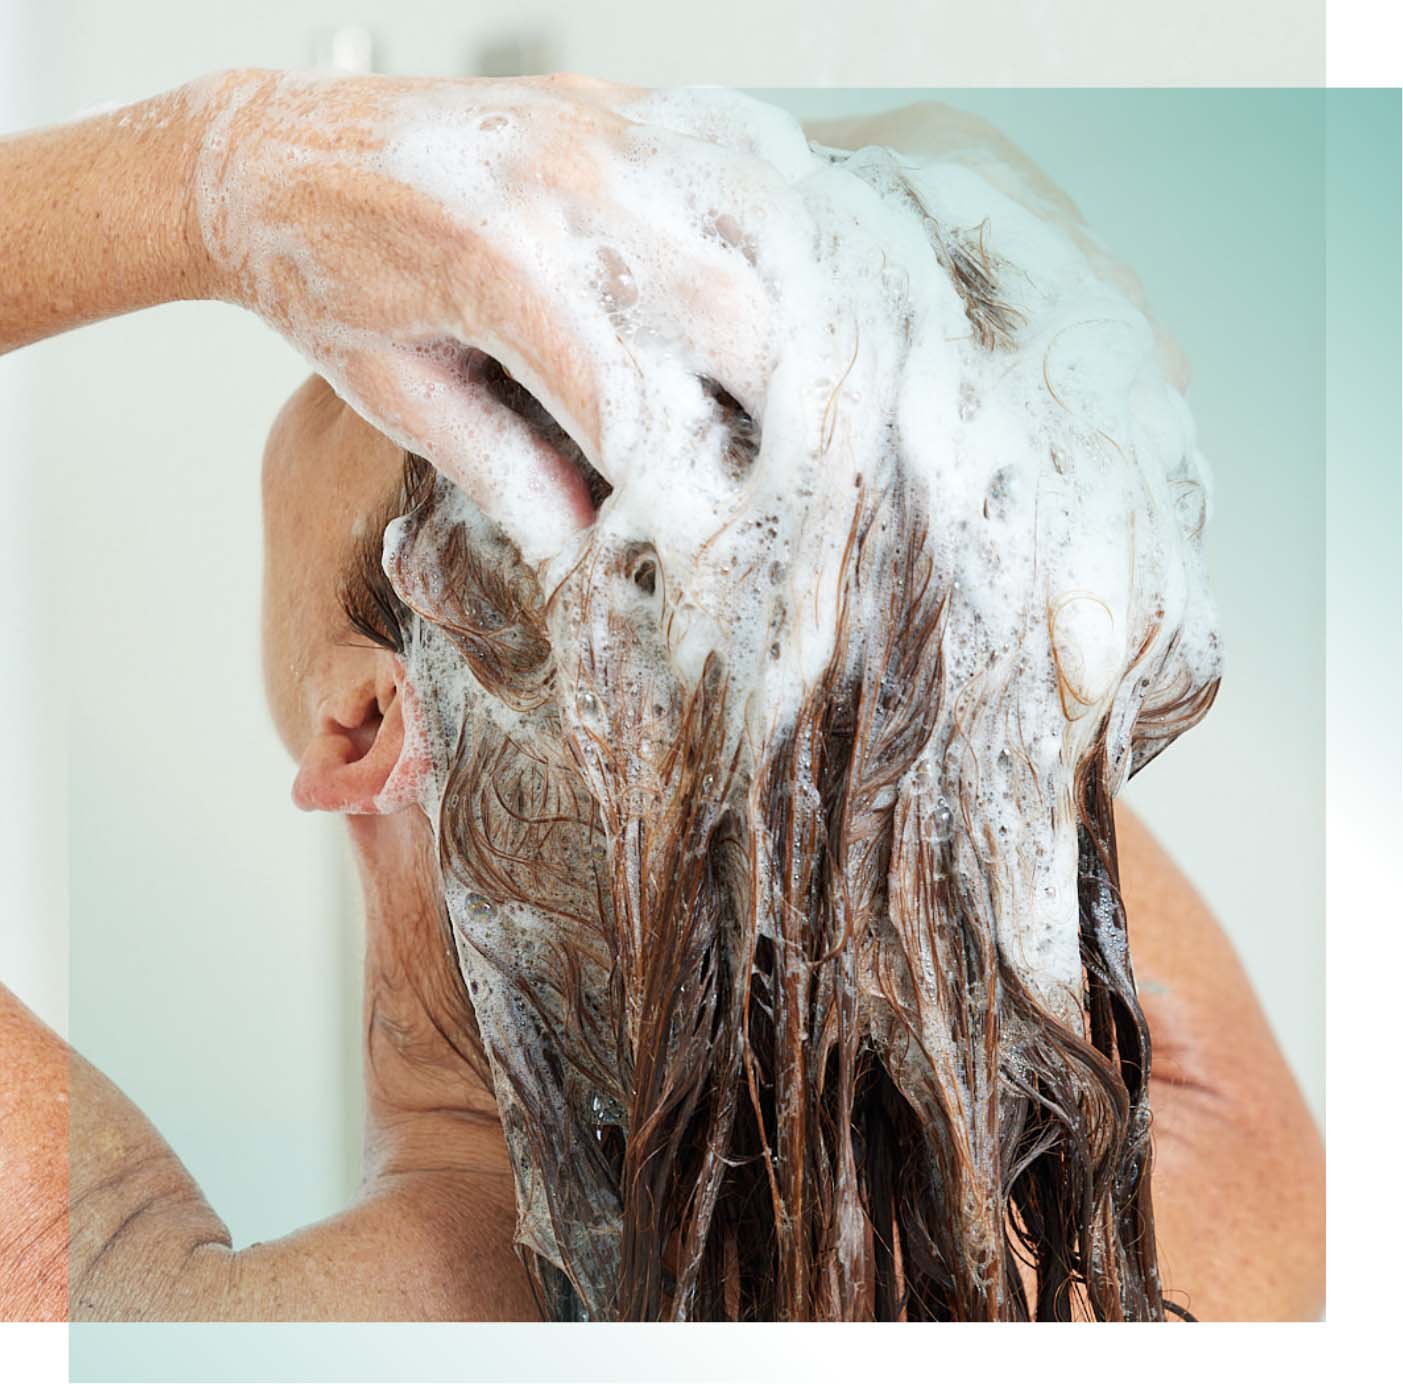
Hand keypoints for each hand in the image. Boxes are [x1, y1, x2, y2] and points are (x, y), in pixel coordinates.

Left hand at [187, 71, 793, 559]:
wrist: (267, 156)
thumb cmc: (322, 282)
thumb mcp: (398, 397)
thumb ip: (504, 471)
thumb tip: (591, 551)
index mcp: (499, 270)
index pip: (643, 403)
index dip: (696, 495)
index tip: (726, 554)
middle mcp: (563, 184)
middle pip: (738, 315)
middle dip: (789, 418)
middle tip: (809, 485)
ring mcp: (595, 128)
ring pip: (767, 220)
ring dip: (816, 312)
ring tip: (842, 390)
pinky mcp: (610, 104)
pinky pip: (739, 144)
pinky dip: (790, 215)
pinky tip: (811, 273)